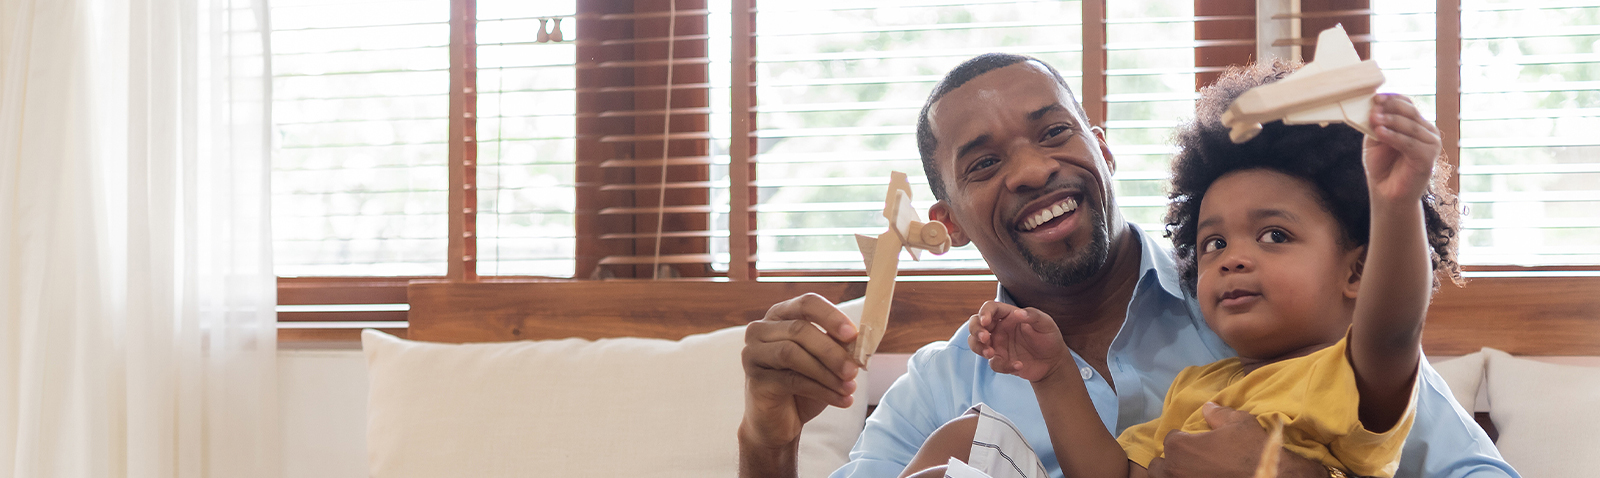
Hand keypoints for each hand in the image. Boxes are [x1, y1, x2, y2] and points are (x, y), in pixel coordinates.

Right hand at [739, 293, 860, 452]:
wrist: (780, 422)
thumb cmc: (804, 385)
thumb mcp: (825, 361)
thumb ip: (837, 344)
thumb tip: (858, 339)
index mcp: (781, 316)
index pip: (806, 303)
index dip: (831, 316)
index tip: (853, 334)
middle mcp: (761, 330)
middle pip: (799, 330)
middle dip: (831, 351)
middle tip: (854, 370)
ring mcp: (753, 353)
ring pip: (792, 353)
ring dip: (826, 372)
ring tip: (849, 388)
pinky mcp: (755, 379)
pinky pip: (790, 380)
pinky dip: (821, 390)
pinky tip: (840, 399)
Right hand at [966, 301, 1069, 381]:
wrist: (1054, 362)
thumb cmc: (1049, 338)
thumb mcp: (1046, 323)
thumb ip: (1033, 315)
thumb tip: (1018, 313)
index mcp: (1008, 316)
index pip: (990, 308)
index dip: (984, 313)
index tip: (986, 321)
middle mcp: (999, 329)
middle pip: (975, 324)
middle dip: (975, 330)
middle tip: (985, 338)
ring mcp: (998, 345)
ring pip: (975, 344)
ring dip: (978, 348)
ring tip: (990, 353)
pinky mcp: (1000, 361)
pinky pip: (993, 363)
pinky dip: (1003, 366)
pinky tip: (1018, 365)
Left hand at [1146, 403, 1325, 477]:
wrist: (1271, 476)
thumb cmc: (1252, 449)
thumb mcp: (1239, 423)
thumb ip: (1218, 414)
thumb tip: (1208, 407)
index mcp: (1180, 446)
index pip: (1171, 439)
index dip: (1184, 438)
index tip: (1196, 441)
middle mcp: (1174, 469)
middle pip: (1158, 465)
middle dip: (1170, 461)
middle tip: (1189, 461)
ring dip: (1172, 474)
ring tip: (1189, 472)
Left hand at [1364, 93, 1441, 203]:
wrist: (1387, 192)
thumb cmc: (1382, 165)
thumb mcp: (1375, 139)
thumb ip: (1377, 123)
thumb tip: (1373, 106)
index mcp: (1416, 124)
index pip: (1407, 104)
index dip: (1392, 99)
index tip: (1375, 97)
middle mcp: (1427, 131)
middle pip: (1410, 112)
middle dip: (1390, 108)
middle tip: (1373, 109)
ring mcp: (1431, 144)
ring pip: (1411, 126)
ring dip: (1391, 121)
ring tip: (1374, 119)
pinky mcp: (1428, 157)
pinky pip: (1410, 143)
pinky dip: (1394, 136)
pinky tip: (1379, 132)